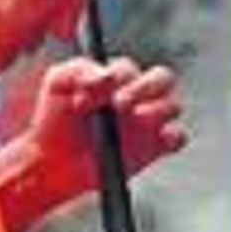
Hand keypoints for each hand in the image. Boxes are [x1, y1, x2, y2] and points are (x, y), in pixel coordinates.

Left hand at [28, 54, 186, 201]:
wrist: (53, 161)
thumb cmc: (55, 119)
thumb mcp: (58, 83)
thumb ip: (80, 70)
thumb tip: (107, 75)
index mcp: (117, 77)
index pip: (127, 69)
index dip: (113, 79)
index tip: (90, 95)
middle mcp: (137, 95)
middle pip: (162, 78)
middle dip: (145, 87)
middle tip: (120, 104)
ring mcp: (148, 122)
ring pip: (172, 105)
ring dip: (157, 109)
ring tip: (136, 118)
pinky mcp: (155, 148)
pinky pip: (177, 138)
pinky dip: (173, 136)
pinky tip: (158, 138)